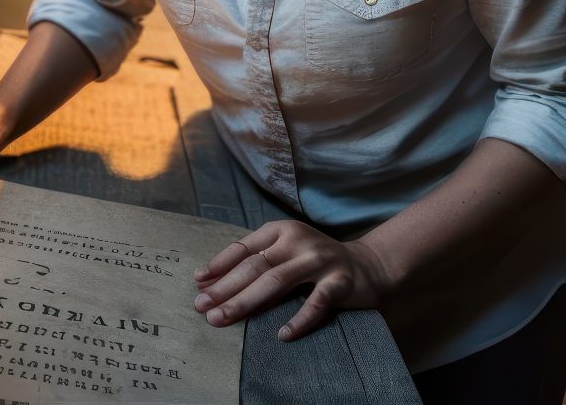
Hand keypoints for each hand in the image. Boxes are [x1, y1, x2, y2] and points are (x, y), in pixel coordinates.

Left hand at [192, 220, 391, 340]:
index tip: (198, 283)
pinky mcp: (340, 282)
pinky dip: (300, 319)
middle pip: (255, 267)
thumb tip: (210, 284)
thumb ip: (255, 264)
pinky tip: (283, 334)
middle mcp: (298, 241)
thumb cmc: (314, 261)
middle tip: (202, 307)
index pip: (244, 248)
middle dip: (225, 288)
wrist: (367, 265)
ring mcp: (320, 260)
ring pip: (277, 281)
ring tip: (224, 318)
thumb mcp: (285, 253)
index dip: (219, 265)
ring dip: (247, 302)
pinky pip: (317, 303)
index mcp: (281, 230)